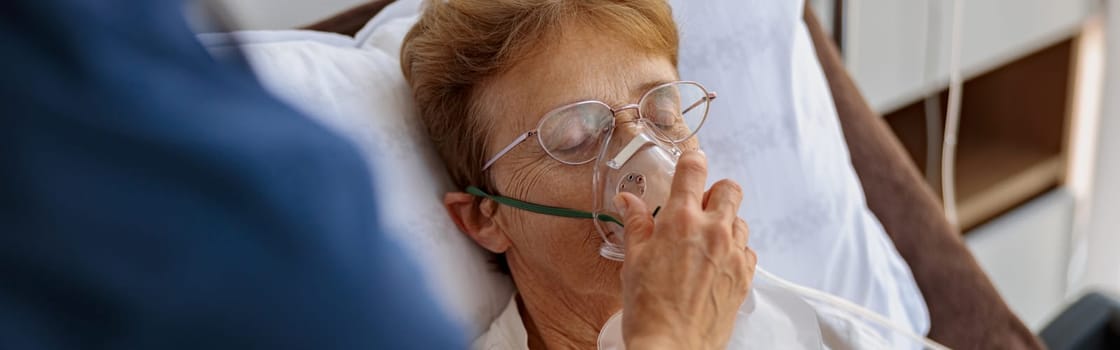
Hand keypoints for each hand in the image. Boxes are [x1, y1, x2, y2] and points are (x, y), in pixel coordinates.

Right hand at [616, 150, 754, 349]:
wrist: (672, 347)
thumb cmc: (649, 308)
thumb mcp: (633, 260)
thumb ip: (636, 224)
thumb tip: (629, 201)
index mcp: (681, 220)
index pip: (694, 170)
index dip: (692, 160)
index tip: (690, 163)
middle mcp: (713, 230)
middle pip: (730, 188)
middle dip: (715, 191)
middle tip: (698, 207)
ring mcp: (733, 253)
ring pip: (740, 219)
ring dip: (725, 222)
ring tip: (704, 240)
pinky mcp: (745, 276)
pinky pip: (747, 249)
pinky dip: (734, 250)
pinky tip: (716, 263)